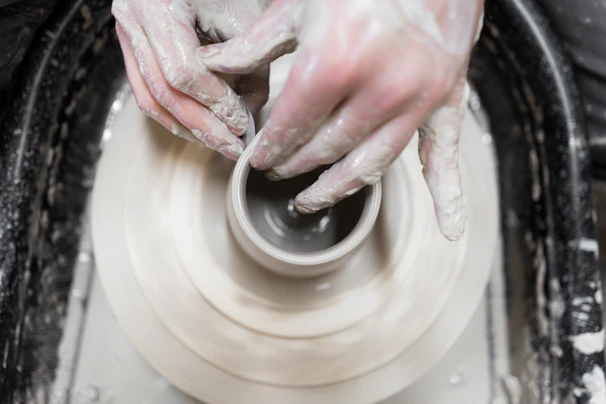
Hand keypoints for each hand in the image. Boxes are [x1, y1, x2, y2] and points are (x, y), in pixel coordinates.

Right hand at [112, 0, 271, 159]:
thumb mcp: (244, 18)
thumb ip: (251, 68)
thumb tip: (249, 114)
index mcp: (158, 6)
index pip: (184, 72)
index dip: (215, 103)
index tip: (241, 122)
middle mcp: (132, 20)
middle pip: (164, 91)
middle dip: (203, 126)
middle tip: (232, 147)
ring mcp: (125, 33)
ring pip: (150, 97)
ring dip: (187, 127)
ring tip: (218, 143)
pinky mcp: (131, 46)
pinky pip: (146, 90)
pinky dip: (173, 114)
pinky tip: (198, 128)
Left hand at [198, 0, 482, 239]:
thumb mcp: (297, 4)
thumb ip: (255, 46)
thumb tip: (213, 69)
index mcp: (336, 63)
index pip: (291, 127)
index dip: (270, 147)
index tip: (258, 159)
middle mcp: (381, 88)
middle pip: (326, 150)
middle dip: (295, 165)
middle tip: (278, 173)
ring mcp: (419, 97)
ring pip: (371, 164)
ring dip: (337, 187)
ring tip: (312, 200)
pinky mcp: (447, 97)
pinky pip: (447, 155)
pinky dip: (449, 195)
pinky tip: (449, 228)